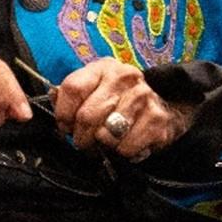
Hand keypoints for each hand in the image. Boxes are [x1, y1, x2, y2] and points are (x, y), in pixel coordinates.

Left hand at [53, 59, 195, 162]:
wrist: (168, 102)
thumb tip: (53, 99)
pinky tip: (126, 143)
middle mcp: (125, 78)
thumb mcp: (97, 86)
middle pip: (87, 116)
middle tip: (84, 142)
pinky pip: (126, 148)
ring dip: (102, 146)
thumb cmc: (122, 98)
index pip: (73, 88)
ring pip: (106, 135)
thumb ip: (73, 93)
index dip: (63, 113)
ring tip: (107, 141)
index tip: (66, 125)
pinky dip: (122, 152)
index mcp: (104, 68)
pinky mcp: (156, 120)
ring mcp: (143, 98)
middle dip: (81, 137)